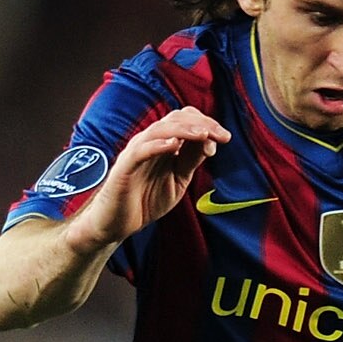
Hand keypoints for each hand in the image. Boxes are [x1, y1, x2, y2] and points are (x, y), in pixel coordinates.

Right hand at [64, 108, 230, 249]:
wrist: (117, 223)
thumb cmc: (145, 200)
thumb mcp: (178, 180)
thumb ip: (191, 161)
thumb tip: (211, 143)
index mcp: (163, 143)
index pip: (185, 120)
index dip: (207, 123)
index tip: (225, 137)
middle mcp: (149, 141)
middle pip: (175, 118)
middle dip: (202, 124)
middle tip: (222, 136)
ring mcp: (136, 152)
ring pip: (159, 129)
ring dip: (184, 130)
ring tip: (203, 135)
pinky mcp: (124, 167)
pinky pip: (141, 150)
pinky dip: (158, 144)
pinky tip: (174, 146)